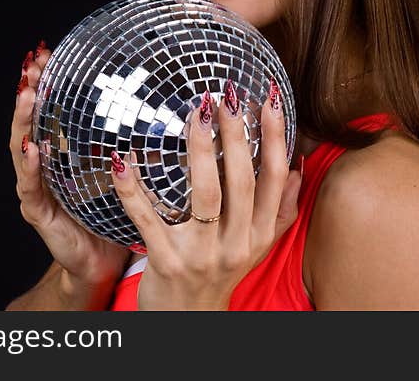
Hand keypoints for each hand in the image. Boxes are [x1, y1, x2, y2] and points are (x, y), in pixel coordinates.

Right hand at [10, 41, 129, 301]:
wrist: (104, 263)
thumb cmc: (118, 215)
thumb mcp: (132, 172)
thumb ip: (142, 142)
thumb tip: (177, 109)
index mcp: (68, 153)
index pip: (55, 109)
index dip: (51, 79)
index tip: (51, 49)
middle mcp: (48, 165)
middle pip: (34, 120)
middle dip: (31, 89)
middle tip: (33, 62)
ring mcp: (39, 188)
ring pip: (24, 147)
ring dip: (24, 119)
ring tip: (27, 93)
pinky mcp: (40, 213)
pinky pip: (32, 187)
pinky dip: (31, 166)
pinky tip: (33, 147)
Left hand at [111, 78, 302, 309]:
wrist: (187, 322)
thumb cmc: (220, 273)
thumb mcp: (258, 246)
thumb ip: (279, 208)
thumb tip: (296, 165)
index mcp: (259, 233)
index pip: (274, 178)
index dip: (276, 137)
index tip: (272, 99)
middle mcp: (236, 243)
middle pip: (242, 182)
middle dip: (237, 135)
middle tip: (227, 95)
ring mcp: (201, 254)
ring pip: (205, 196)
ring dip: (201, 151)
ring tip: (197, 114)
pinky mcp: (166, 262)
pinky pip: (148, 220)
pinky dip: (133, 190)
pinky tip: (122, 161)